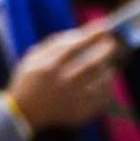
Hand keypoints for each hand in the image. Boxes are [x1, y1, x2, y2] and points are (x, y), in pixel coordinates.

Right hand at [6, 24, 122, 132]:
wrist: (26, 112)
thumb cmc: (31, 79)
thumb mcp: (34, 58)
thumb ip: (56, 44)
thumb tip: (83, 34)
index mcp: (48, 67)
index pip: (75, 47)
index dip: (92, 36)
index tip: (105, 28)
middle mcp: (63, 83)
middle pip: (93, 64)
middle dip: (107, 51)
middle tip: (113, 43)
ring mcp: (74, 99)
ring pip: (102, 80)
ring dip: (108, 68)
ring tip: (106, 63)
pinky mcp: (83, 111)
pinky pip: (104, 96)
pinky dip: (107, 85)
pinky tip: (103, 80)